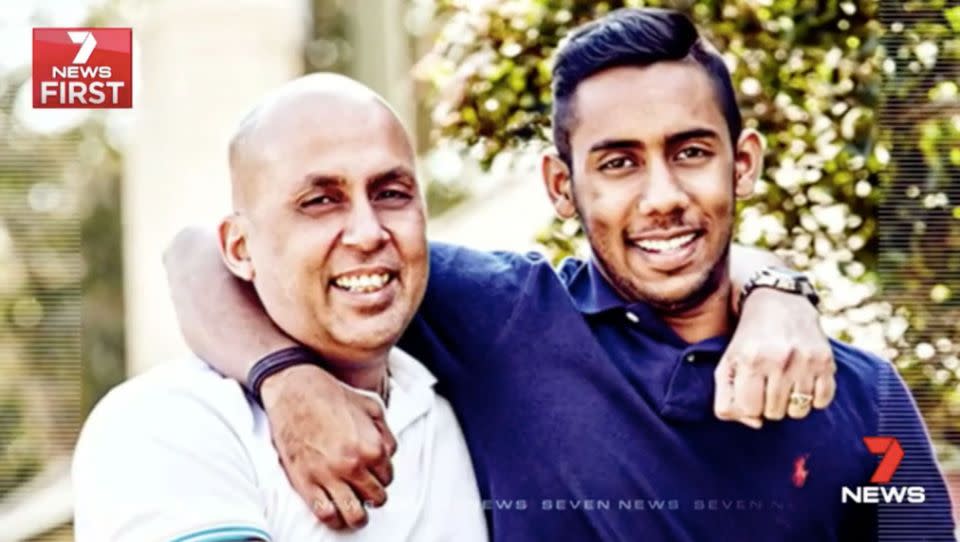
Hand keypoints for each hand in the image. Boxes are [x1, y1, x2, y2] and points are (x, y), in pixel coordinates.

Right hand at [260, 364, 397, 528]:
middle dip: (373, 495)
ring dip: (358, 515)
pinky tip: (335, 512)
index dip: (382, 476)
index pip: (388, 477)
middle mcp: (354, 465)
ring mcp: (329, 476)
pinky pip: (325, 514)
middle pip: (376, 498)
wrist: (295, 391)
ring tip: (355, 510)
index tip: (374, 473)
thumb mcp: (371, 407)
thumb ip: (386, 434)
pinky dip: (334, 519)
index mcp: (372, 447)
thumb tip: (389, 455)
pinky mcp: (306, 482)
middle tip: (366, 490)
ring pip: (354, 514)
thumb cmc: (332, 396)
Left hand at [714, 289, 836, 428]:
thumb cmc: (749, 339)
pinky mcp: (826, 361)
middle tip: (767, 384)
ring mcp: (805, 362)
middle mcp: (779, 361)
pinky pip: (822, 403)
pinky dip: (813, 398)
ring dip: (790, 403)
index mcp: (750, 360)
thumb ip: (727, 398)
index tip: (751, 394)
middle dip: (768, 404)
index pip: (749, 410)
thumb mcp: (727, 363)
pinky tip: (803, 381)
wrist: (780, 303)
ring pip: (798, 412)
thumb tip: (756, 423)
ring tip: (784, 383)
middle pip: (774, 414)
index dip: (749, 408)